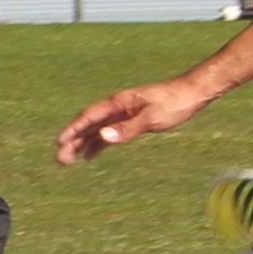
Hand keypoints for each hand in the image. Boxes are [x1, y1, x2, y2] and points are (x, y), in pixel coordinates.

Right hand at [56, 78, 208, 163]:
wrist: (193, 92)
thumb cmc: (174, 103)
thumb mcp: (152, 118)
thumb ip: (127, 128)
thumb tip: (103, 137)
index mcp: (119, 103)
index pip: (90, 117)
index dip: (74, 129)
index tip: (60, 142)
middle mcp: (118, 107)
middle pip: (89, 125)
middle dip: (73, 142)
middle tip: (59, 160)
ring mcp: (124, 114)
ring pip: (97, 130)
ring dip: (82, 144)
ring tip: (68, 160)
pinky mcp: (132, 120)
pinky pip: (109, 133)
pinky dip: (98, 144)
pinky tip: (92, 154)